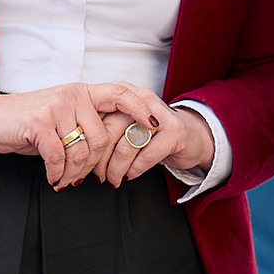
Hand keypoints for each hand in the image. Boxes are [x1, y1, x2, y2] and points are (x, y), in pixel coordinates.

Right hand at [0, 83, 133, 189]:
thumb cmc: (25, 121)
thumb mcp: (60, 115)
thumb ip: (84, 123)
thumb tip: (113, 145)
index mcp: (81, 92)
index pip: (121, 92)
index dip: (140, 108)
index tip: (153, 125)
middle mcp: (72, 95)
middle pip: (102, 138)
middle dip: (94, 165)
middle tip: (82, 178)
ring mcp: (56, 107)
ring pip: (81, 151)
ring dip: (73, 173)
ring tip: (63, 179)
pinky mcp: (39, 123)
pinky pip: (59, 158)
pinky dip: (57, 173)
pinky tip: (53, 177)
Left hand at [94, 83, 213, 187]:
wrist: (193, 135)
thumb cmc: (154, 134)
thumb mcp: (128, 125)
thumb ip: (106, 130)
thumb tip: (80, 152)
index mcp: (125, 94)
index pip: (97, 118)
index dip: (88, 144)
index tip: (84, 163)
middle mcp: (141, 99)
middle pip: (109, 132)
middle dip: (99, 160)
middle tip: (97, 176)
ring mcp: (160, 115)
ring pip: (126, 145)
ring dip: (116, 169)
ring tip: (114, 179)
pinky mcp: (175, 132)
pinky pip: (146, 155)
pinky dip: (135, 170)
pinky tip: (130, 175)